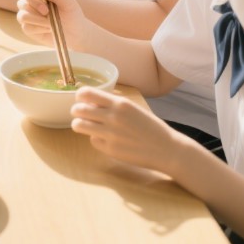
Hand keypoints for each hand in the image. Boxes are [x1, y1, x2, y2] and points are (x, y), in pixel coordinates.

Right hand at [16, 0, 89, 49]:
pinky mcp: (30, 30)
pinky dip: (38, 29)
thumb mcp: (68, 3)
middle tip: (48, 14)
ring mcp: (30, 19)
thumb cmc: (73, 16)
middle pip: (21, 4)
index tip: (46, 8)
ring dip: (37, 21)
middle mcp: (32, 6)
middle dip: (34, 9)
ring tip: (50, 24)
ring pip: (21, 16)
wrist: (77, 35)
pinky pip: (26, 28)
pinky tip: (48, 30)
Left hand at [70, 87, 184, 173]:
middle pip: (78, 110)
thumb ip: (112, 104)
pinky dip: (96, 139)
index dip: (80, 96)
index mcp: (119, 104)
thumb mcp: (132, 108)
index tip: (81, 99)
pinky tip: (107, 140)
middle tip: (80, 114)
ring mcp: (110, 134)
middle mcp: (113, 117)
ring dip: (80, 125)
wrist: (167, 149)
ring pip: (78, 125)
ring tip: (86, 126)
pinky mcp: (110, 149)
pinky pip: (92, 140)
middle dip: (76, 111)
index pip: (86, 93)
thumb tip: (90, 102)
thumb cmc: (150, 127)